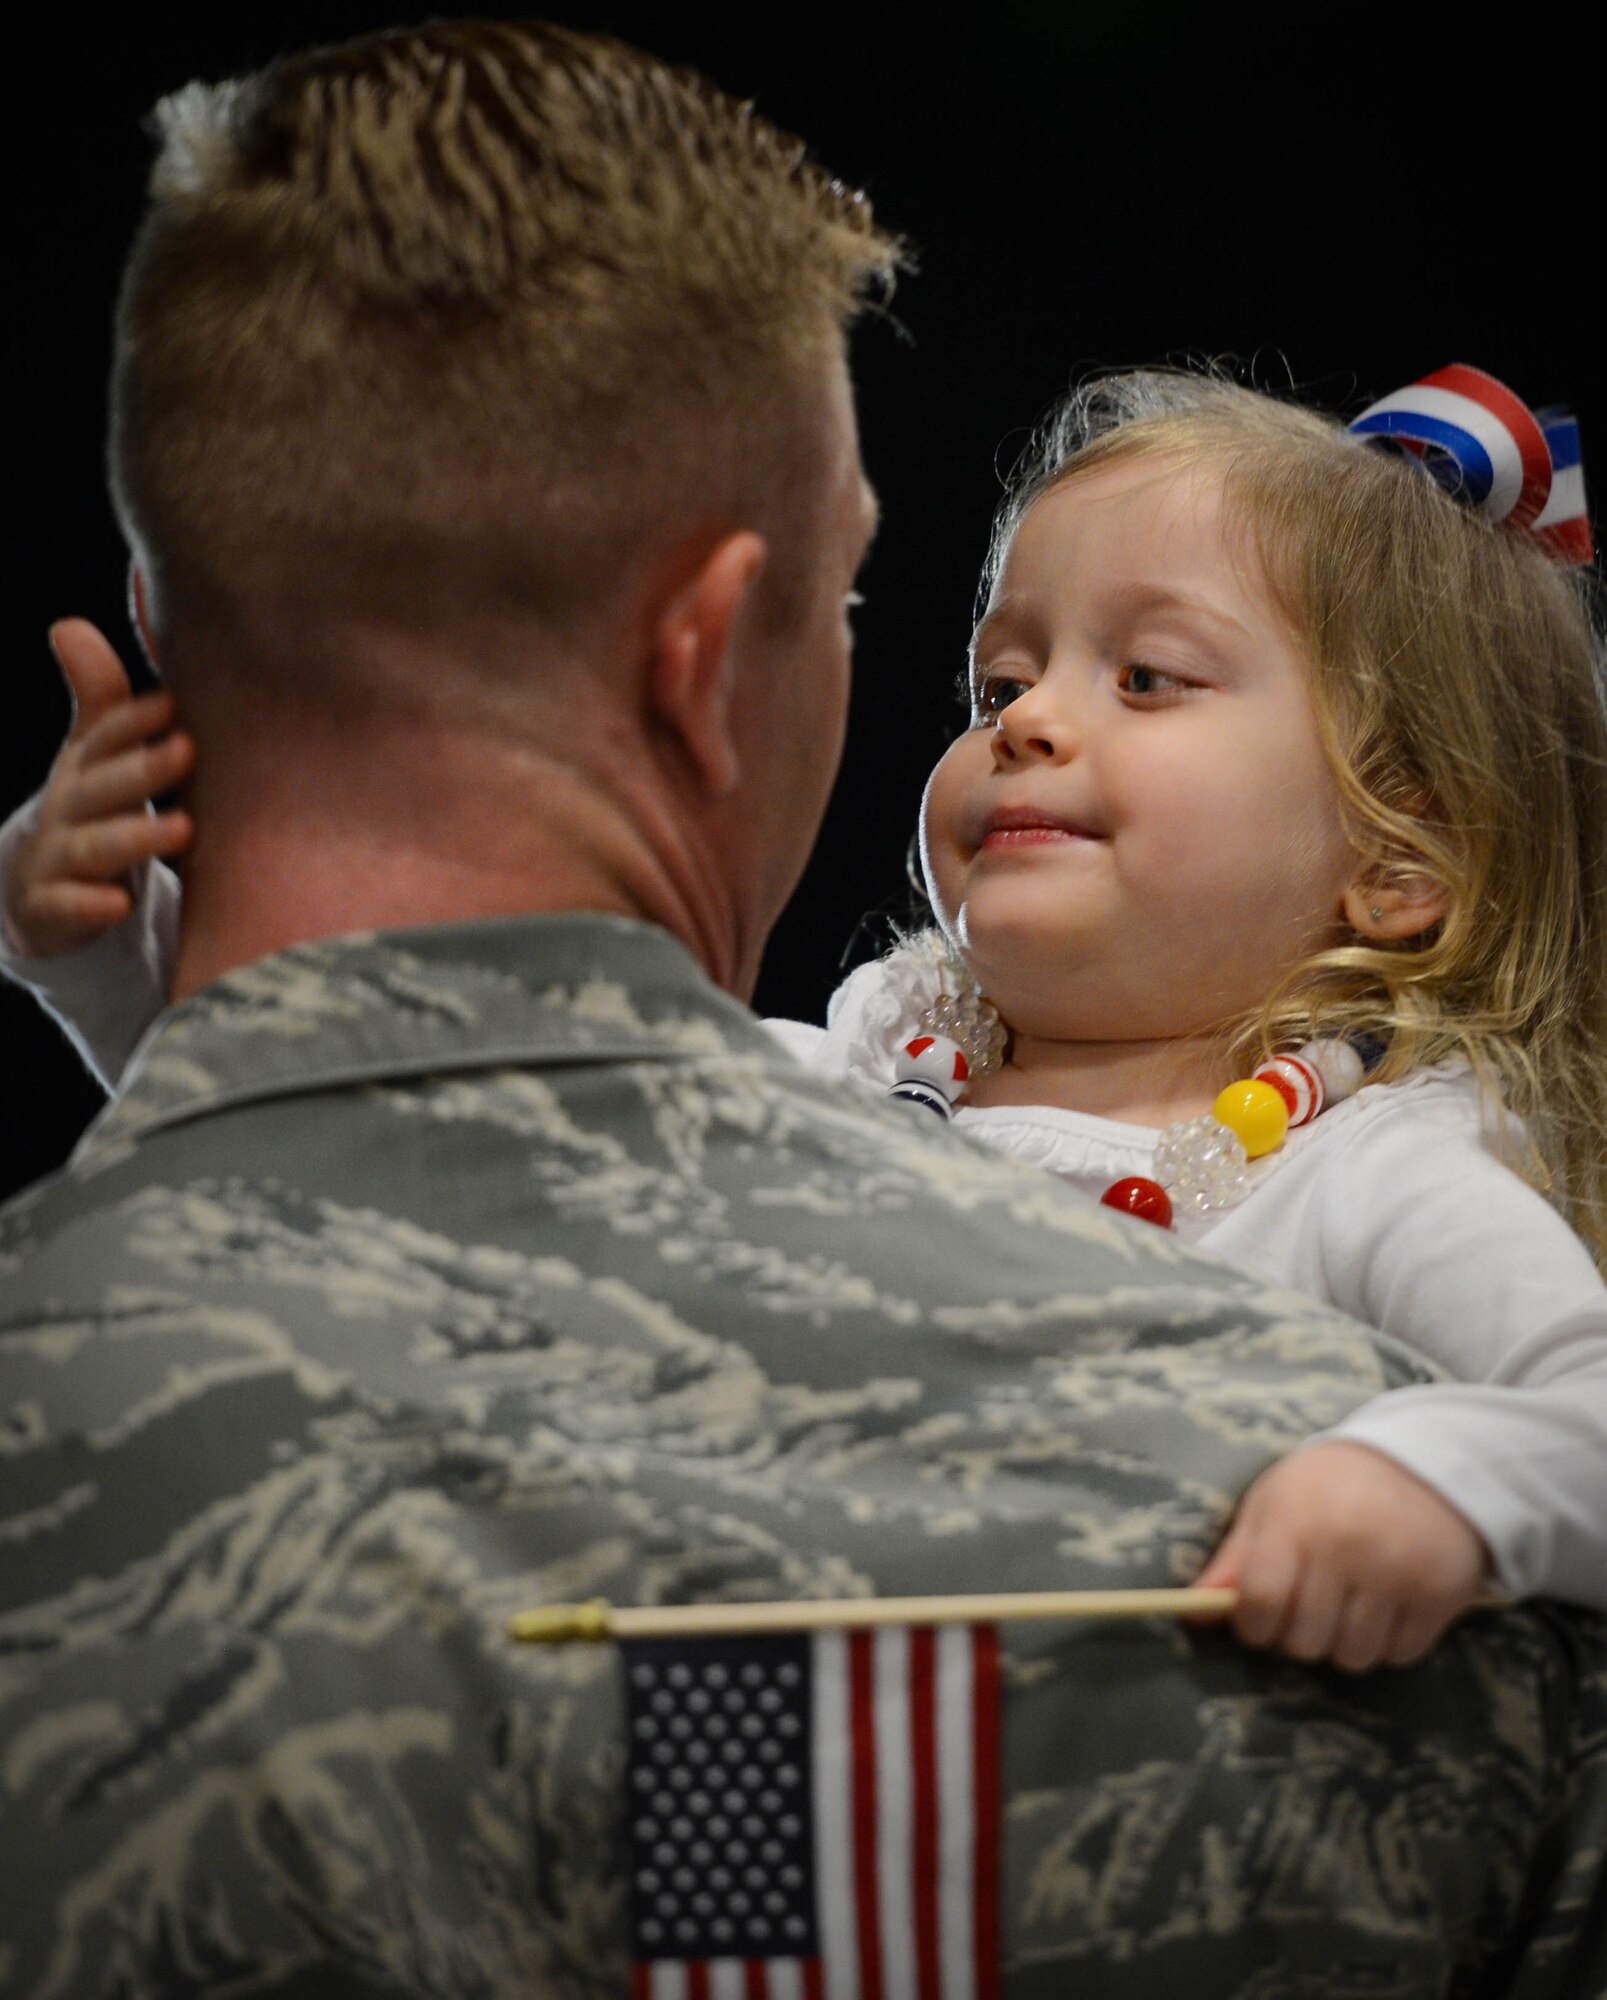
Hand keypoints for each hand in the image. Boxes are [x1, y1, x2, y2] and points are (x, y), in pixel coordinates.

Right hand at [5, 620, 192, 957]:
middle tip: (189, 750)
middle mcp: (68, 808)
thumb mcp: (93, 756)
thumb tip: (66, 623)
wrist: (37, 892)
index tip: (171, 703)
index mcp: (85, 768)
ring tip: (184, 829)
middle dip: (143, 767)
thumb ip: (101, 699)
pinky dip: (91, 906)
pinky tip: (118, 903)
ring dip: (135, 836)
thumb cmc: (89, 811)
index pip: (104, 738)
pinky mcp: (52, 909)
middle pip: (103, 786)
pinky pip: (68, 908)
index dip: (133, 720)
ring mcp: (57, 859)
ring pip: (93, 847)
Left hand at [1193, 1440, 1490, 1671]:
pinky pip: (1400, 1655)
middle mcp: (1347, 1550)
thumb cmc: (1330, 1485)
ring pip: (1353, 1657)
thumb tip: (1192, 1613)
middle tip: (1310, 1604)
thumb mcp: (1273, 1503)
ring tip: (1349, 1604)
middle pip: (1304, 1642)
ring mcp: (1398, 1574)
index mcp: (1296, 1522)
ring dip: (1344, 1643)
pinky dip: (1388, 1642)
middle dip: (1298, 1633)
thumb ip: (1235, 1560)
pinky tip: (1387, 1605)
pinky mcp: (1441, 1595)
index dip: (1252, 1624)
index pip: (1260, 1603)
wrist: (1424, 1462)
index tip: (1260, 1617)